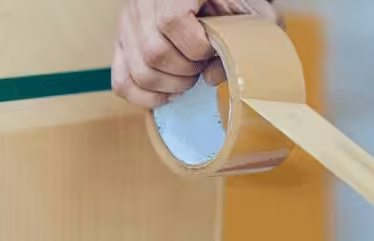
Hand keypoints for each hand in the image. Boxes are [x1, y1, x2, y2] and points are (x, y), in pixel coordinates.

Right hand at [112, 0, 278, 107]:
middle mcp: (143, 2)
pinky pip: (122, 82)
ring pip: (138, 71)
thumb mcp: (251, 15)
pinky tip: (169, 93)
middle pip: (153, 53)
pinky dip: (146, 97)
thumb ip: (242, 42)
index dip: (198, 48)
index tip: (214, 49)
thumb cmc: (235, 5)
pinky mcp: (122, 44)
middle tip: (202, 66)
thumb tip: (211, 77)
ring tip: (189, 76)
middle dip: (186, 71)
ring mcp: (128, 24)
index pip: (172, 23)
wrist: (213, 0)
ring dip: (170, 86)